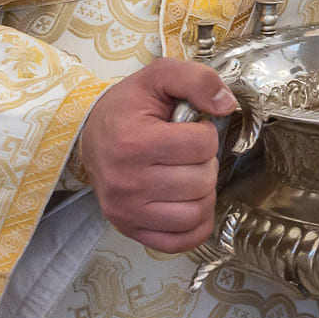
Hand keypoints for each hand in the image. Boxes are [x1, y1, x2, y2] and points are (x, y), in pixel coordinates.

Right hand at [77, 58, 234, 255]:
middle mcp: (127, 182)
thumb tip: (226, 104)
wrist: (92, 134)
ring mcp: (126, 210)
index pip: (203, 145)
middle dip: (204, 162)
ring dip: (202, 192)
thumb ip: (197, 79)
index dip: (204, 132)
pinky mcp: (128, 228)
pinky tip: (188, 202)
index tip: (186, 129)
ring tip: (186, 174)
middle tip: (185, 153)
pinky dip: (195, 225)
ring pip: (197, 212)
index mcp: (134, 143)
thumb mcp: (159, 76)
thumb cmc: (128, 107)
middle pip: (203, 180)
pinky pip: (181, 241)